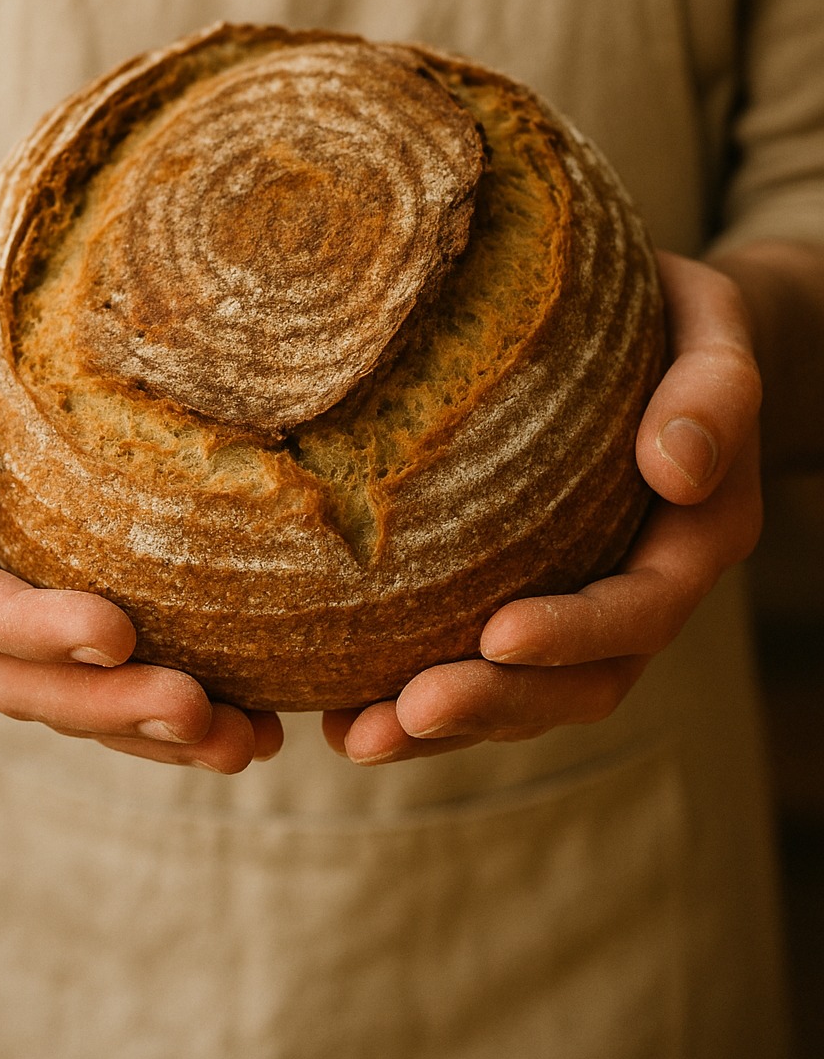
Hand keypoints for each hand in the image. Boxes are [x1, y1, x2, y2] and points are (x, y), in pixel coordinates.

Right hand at [0, 236, 282, 772]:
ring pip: (64, 692)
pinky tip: (247, 719)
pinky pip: (103, 670)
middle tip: (203, 715)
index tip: (116, 634)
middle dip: (105, 707)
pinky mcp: (60, 588)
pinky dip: (161, 707)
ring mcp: (8, 590)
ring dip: (146, 729)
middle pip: (13, 674)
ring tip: (243, 742)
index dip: (29, 629)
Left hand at [323, 251, 762, 763]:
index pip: (640, 607)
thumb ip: (714, 395)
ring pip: (526, 695)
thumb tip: (675, 468)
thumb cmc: (684, 321)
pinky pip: (482, 665)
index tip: (498, 634)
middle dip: (496, 704)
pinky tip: (344, 713)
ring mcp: (585, 604)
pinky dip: (420, 698)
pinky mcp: (531, 596)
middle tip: (408, 711)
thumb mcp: (715, 333)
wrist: (669, 336)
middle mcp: (643, 590)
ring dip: (448, 727)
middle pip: (579, 683)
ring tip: (359, 736)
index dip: (575, 634)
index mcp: (696, 539)